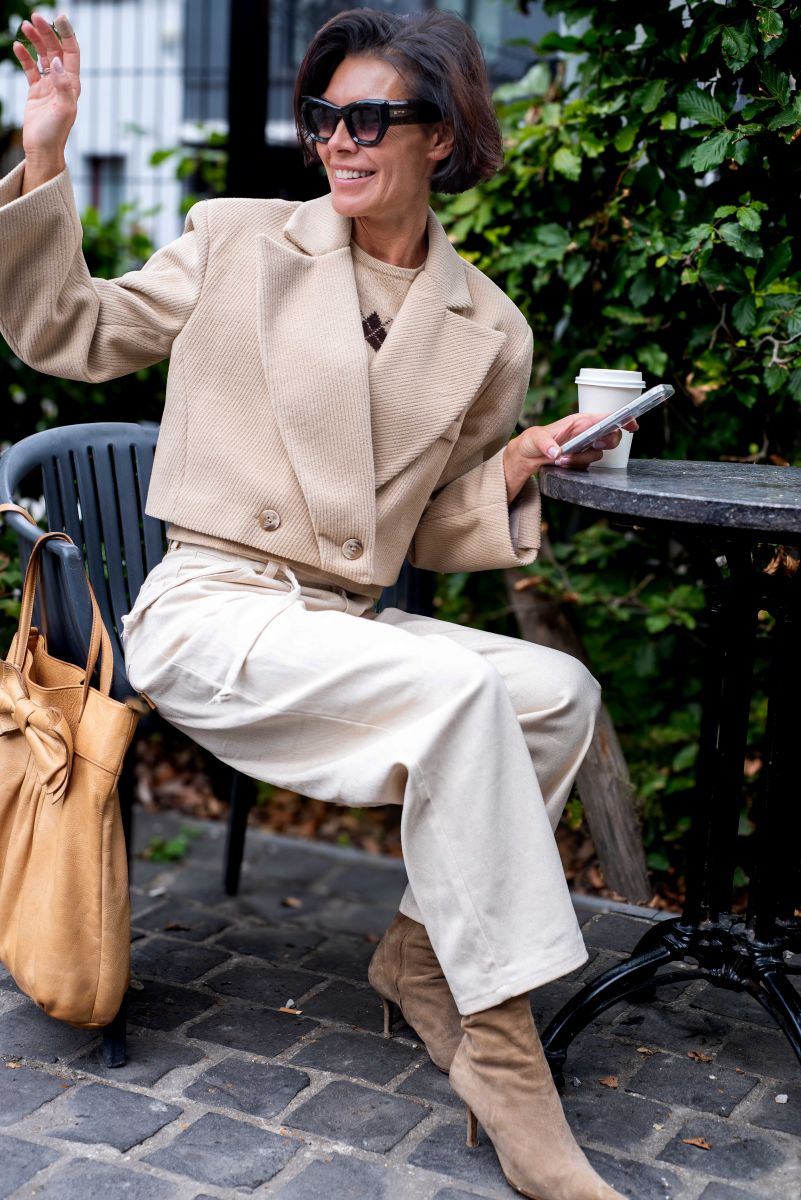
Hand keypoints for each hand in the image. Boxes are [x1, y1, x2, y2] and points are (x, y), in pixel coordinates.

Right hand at [14, 13, 80, 186]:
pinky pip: (30, 68)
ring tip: (25, 26)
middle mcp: (62, 82)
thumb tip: (55, 61)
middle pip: (55, 50)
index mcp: (72, 84)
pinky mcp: (35, 91)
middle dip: (47, 32)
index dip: (67, 34)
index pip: (72, 52)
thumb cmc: (56, 134)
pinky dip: (24, 56)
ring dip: (35, 40)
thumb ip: (63, 85)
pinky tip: (17, 46)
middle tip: (34, 18)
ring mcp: (48, 85)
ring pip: (42, 56)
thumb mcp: (63, 110)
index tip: (59, 17)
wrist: (42, 150)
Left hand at [503, 412, 638, 501]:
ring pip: (598, 454)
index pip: (606, 417)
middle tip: (595, 445)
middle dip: (606, 442)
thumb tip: (557, 452)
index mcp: (579, 421)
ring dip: (583, 458)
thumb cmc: (531, 441)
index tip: (632, 424)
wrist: (526, 457)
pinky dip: (576, 465)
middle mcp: (585, 432)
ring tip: (562, 458)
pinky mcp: (581, 459)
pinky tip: (562, 463)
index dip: (622, 419)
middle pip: (610, 436)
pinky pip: (588, 464)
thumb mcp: (535, 439)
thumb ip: (546, 443)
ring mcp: (584, 446)